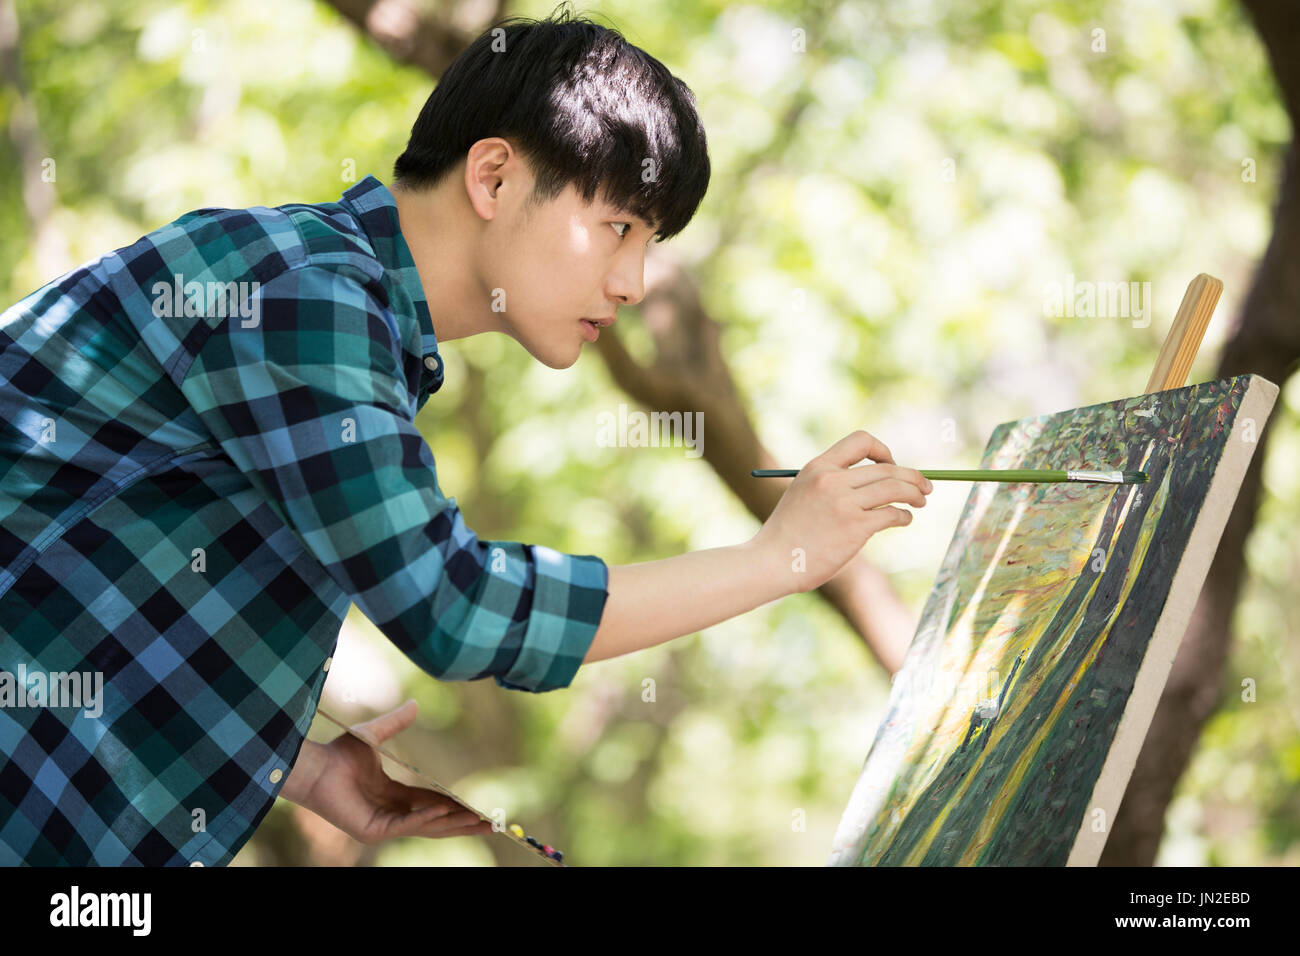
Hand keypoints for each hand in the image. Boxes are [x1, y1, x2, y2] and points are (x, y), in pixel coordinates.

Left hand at [288, 700, 493, 845]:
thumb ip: (396, 724)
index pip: (430, 803)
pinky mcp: (373, 831)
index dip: (454, 804)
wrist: (316, 767)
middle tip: (491, 823)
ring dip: (453, 824)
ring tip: (478, 820)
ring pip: (426, 827)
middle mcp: (390, 814)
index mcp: (392, 796)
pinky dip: (426, 817)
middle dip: (463, 822)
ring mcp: (383, 825)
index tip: (476, 804)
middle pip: (435, 821)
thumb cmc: (338, 753)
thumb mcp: (374, 736)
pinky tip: (445, 809)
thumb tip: (415, 704)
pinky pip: (406, 826)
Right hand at [750, 429, 932, 593]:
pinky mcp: (855, 527)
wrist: (772, 561)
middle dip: (912, 476)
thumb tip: (875, 481)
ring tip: (921, 501)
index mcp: (817, 467)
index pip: (860, 441)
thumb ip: (831, 483)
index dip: (883, 450)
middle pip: (886, 468)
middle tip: (925, 486)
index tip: (890, 465)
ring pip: (895, 488)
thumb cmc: (788, 533)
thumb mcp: (803, 493)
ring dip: (915, 493)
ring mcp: (844, 503)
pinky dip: (904, 516)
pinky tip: (904, 519)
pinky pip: (892, 514)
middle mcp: (831, 480)